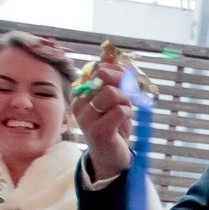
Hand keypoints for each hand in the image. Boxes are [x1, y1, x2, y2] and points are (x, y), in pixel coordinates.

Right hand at [71, 62, 133, 181]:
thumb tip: (107, 52)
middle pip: (103, 75)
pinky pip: (120, 110)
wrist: (112, 157)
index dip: (118, 70)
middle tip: (130, 95)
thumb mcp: (114, 97)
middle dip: (123, 82)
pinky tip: (125, 121)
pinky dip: (129, 113)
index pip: (98, 67)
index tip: (127, 81)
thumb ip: (110, 76)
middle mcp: (79, 103)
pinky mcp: (98, 131)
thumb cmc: (113, 125)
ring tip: (126, 110)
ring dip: (127, 100)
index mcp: (80, 92)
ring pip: (112, 93)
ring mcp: (86, 118)